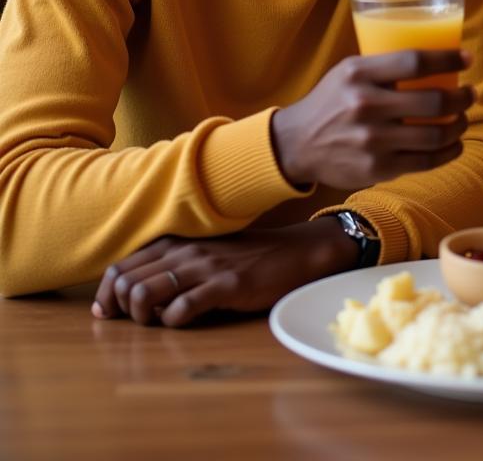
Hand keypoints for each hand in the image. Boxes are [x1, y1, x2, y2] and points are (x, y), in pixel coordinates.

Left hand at [91, 218, 354, 326]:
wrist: (294, 253)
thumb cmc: (246, 258)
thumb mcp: (205, 254)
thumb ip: (172, 267)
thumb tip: (135, 298)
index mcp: (176, 243)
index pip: (120, 266)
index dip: (106, 294)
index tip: (107, 314)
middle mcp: (185, 251)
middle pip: (125, 282)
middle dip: (120, 309)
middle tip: (136, 322)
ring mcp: (205, 267)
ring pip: (145, 294)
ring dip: (142, 318)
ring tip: (158, 322)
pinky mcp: (226, 285)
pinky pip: (182, 309)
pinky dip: (173, 322)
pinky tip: (185, 321)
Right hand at [271, 49, 473, 188]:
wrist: (297, 143)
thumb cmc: (332, 101)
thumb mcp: (349, 72)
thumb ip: (384, 66)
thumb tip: (437, 59)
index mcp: (359, 74)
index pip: (415, 61)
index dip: (448, 60)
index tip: (467, 58)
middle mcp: (365, 105)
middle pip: (434, 101)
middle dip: (463, 98)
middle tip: (470, 94)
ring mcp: (372, 140)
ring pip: (436, 134)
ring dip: (459, 125)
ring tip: (462, 118)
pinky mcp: (377, 168)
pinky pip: (426, 161)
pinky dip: (449, 152)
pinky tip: (454, 144)